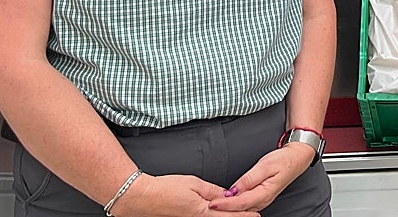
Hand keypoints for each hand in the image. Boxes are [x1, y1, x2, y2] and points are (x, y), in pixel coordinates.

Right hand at [112, 173, 260, 216]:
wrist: (142, 198)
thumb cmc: (166, 189)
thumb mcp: (194, 183)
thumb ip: (212, 191)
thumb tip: (227, 195)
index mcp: (202, 212)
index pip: (229, 215)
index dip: (244, 215)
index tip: (256, 215)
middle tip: (252, 215)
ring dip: (225, 216)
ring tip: (238, 213)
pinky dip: (213, 216)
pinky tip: (216, 212)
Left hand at [208, 144, 314, 212]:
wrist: (296, 158)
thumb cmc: (283, 160)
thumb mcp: (265, 165)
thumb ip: (249, 179)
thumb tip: (235, 189)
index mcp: (264, 193)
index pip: (240, 203)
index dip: (225, 204)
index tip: (212, 203)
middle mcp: (263, 200)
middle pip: (239, 209)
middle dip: (223, 208)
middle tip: (207, 205)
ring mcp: (261, 200)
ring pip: (241, 208)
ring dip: (228, 207)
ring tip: (213, 203)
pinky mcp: (260, 197)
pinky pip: (245, 204)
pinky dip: (234, 203)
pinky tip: (226, 200)